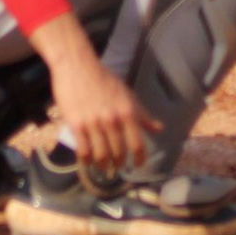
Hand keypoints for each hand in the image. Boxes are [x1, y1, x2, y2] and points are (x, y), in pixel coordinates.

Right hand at [50, 53, 162, 175]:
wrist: (78, 67)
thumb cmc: (104, 80)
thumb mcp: (127, 94)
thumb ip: (142, 114)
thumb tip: (159, 129)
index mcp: (127, 112)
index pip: (137, 144)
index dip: (139, 158)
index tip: (137, 165)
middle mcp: (112, 120)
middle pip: (118, 152)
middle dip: (119, 163)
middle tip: (117, 167)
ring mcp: (94, 123)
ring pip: (101, 155)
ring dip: (103, 165)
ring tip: (103, 167)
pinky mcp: (77, 125)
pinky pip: (83, 151)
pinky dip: (86, 161)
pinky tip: (87, 163)